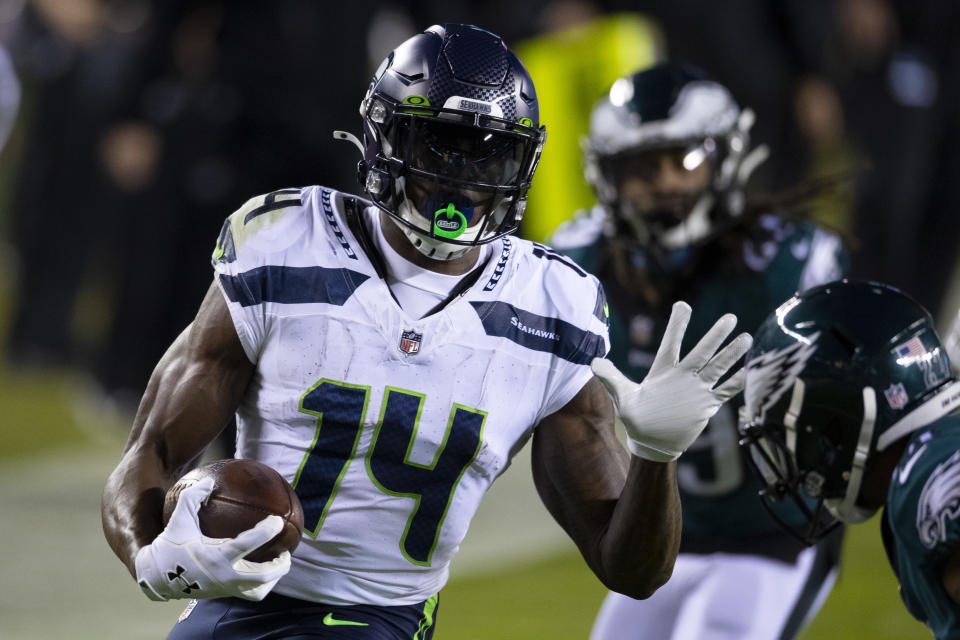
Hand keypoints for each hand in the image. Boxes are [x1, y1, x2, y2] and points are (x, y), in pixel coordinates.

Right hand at [134, 476, 290, 601]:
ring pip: (258, 590)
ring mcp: (225, 589)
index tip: (277, 521)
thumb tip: (210, 480)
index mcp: (215, 556)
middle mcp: (223, 576)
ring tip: (280, 564)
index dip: (266, 532)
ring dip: (273, 579)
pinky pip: (249, 594)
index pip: (247, 544)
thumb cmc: (170, 545)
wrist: (155, 578)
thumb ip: (193, 497)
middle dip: (279, 565)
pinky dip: (260, 584)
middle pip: (261, 575)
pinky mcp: (223, 595)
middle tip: (286, 551)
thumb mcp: (179, 519)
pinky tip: (263, 571)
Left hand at [591, 301, 751, 461]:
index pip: (671, 343)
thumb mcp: (623, 397)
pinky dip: (736, 383)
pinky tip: (749, 371)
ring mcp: (696, 388)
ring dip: (731, 354)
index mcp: (663, 370)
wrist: (652, 442)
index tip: (682, 304)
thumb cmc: (636, 418)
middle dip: (715, 335)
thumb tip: (593, 362)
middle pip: (702, 351)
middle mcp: (683, 375)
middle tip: (730, 317)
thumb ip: (611, 379)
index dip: (677, 325)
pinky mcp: (706, 405)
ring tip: (747, 338)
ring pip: (718, 367)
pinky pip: (724, 391)